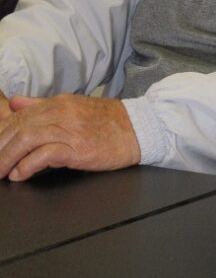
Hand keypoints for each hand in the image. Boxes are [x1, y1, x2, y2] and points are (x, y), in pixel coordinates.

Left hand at [0, 94, 140, 180]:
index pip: (18, 116)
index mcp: (59, 103)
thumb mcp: (75, 107)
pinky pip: (45, 154)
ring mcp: (70, 129)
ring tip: (1, 173)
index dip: (0, 134)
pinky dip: (28, 166)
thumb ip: (43, 105)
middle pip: (18, 127)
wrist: (140, 129)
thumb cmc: (110, 122)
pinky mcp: (79, 148)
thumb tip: (15, 103)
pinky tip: (21, 174)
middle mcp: (62, 112)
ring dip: (7, 158)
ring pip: (26, 139)